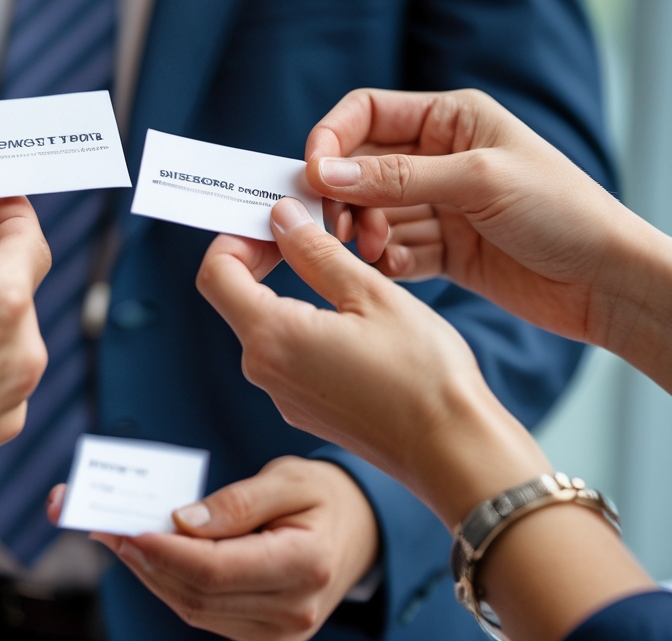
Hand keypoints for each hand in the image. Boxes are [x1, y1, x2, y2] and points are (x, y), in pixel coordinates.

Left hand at [50, 458, 378, 640]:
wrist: (358, 533)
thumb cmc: (322, 497)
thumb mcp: (288, 478)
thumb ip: (238, 501)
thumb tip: (181, 521)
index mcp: (305, 565)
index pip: (216, 570)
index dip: (165, 552)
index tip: (125, 527)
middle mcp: (293, 611)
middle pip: (198, 595)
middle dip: (144, 560)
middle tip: (104, 524)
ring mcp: (278, 633)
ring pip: (193, 609)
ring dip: (149, 573)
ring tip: (116, 535)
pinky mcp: (262, 637)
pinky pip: (203, 613)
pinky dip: (170, 584)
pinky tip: (148, 554)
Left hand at [198, 202, 659, 640]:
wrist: (455, 454)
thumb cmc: (423, 375)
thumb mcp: (371, 294)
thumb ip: (316, 252)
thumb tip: (281, 218)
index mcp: (272, 337)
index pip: (216, 274)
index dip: (238, 238)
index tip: (277, 223)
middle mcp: (266, 371)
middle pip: (237, 299)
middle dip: (267, 259)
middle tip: (313, 235)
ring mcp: (285, 396)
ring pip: (267, 326)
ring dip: (290, 290)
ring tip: (344, 273)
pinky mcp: (308, 409)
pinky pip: (290, 355)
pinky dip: (306, 324)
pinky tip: (353, 318)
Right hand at [304, 88, 671, 496]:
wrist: (613, 283)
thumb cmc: (564, 214)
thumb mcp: (478, 182)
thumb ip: (397, 178)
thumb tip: (323, 172)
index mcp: (452, 119)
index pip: (366, 114)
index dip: (330, 139)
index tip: (310, 175)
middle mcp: (442, 156)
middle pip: (360, 166)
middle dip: (341, 195)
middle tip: (333, 227)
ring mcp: (443, 205)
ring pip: (373, 212)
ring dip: (363, 232)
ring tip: (374, 252)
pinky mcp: (447, 250)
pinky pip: (395, 250)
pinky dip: (387, 261)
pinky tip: (395, 270)